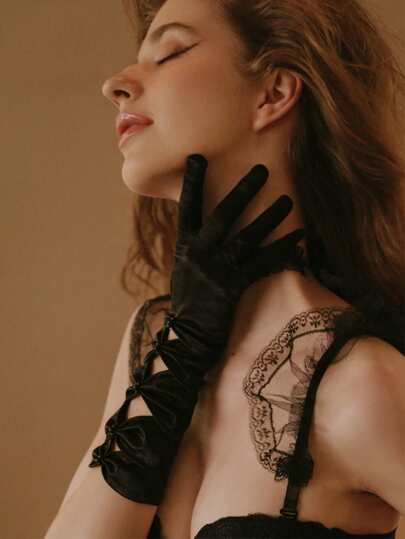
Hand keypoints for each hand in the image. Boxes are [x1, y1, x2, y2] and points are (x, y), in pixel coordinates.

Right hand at [158, 154, 305, 381]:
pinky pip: (261, 263)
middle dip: (242, 191)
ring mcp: (215, 269)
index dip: (193, 182)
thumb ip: (194, 248)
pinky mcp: (231, 287)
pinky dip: (281, 250)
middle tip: (261, 171)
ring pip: (247, 237)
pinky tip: (298, 239)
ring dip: (269, 217)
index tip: (198, 157)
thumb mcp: (183, 270)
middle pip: (223, 215)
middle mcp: (198, 253)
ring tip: (288, 201)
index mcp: (184, 246)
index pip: (188, 207)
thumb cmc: (188, 303)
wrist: (187, 338)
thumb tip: (205, 228)